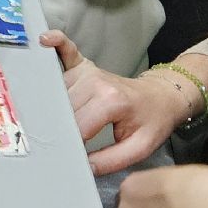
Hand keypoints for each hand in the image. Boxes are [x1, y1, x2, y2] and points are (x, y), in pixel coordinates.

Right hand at [42, 29, 188, 174]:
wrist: (164, 96)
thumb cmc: (152, 121)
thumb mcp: (139, 148)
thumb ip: (109, 160)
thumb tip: (81, 167)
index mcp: (111, 101)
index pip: (77, 127)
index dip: (70, 144)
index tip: (65, 157)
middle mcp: (96, 82)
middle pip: (62, 110)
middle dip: (58, 127)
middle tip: (55, 143)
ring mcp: (88, 72)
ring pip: (56, 93)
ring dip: (52, 106)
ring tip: (50, 120)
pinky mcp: (84, 66)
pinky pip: (65, 51)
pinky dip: (55, 45)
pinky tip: (43, 41)